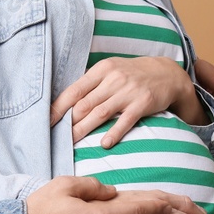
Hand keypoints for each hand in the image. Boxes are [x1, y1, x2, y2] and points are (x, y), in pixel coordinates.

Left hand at [50, 57, 204, 146]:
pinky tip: (105, 144)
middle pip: (85, 104)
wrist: (167, 73)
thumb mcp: (111, 71)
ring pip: (100, 113)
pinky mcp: (143, 103)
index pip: (74, 90)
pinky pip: (126, 120)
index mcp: (101, 70)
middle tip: (56, 138)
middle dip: (68, 122)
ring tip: (71, 143)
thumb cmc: (132, 74)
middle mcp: (113, 79)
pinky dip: (114, 132)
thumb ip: (92, 84)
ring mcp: (128, 91)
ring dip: (84, 129)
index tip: (47, 121)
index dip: (59, 107)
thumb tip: (67, 103)